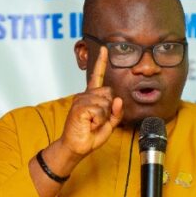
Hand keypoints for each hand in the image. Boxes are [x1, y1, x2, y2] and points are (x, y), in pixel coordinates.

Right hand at [59, 45, 122, 162]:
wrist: (77, 147)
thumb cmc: (90, 135)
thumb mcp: (109, 124)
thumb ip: (116, 112)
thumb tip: (118, 99)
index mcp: (91, 97)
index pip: (97, 76)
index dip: (101, 62)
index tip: (104, 49)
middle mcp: (85, 95)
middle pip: (109, 93)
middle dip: (109, 109)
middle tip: (97, 120)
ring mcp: (81, 100)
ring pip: (106, 103)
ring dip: (103, 117)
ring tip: (91, 123)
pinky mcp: (79, 107)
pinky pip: (99, 110)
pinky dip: (98, 120)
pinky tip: (89, 124)